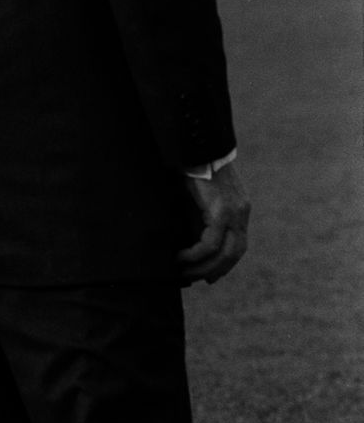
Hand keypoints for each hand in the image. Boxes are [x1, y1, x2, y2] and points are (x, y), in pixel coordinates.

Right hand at [178, 159, 249, 284]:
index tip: (210, 274)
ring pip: (226, 252)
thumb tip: (187, 234)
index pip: (238, 243)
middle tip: (199, 278)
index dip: (225, 262)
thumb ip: (199, 211)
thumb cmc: (191, 163)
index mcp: (239, 207)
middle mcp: (241, 212)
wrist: (195, 143)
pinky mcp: (220, 210)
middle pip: (236, 253)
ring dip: (205, 266)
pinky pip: (210, 242)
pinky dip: (196, 254)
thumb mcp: (198, 192)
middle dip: (218, 269)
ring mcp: (233, 212)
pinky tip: (181, 256)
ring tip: (185, 270)